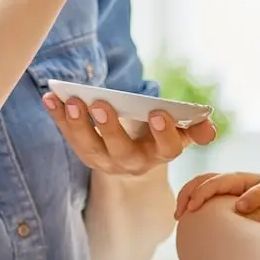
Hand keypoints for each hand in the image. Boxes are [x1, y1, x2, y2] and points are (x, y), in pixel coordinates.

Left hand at [42, 93, 215, 176]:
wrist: (134, 152)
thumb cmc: (157, 132)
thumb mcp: (178, 131)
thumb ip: (192, 128)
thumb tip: (209, 129)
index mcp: (159, 154)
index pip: (166, 149)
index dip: (164, 133)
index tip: (157, 112)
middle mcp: (131, 162)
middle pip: (120, 150)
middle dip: (110, 128)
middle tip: (101, 103)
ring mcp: (105, 161)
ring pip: (89, 148)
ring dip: (77, 124)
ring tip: (71, 100)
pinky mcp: (84, 152)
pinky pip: (69, 136)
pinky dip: (58, 116)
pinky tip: (50, 96)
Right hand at [174, 171, 259, 218]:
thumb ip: (257, 197)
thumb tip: (239, 206)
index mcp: (236, 179)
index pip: (212, 182)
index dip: (200, 194)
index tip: (191, 210)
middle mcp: (226, 180)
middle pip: (199, 180)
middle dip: (186, 194)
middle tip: (178, 215)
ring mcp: (223, 187)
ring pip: (198, 186)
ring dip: (186, 198)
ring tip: (179, 217)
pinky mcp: (222, 195)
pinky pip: (203, 195)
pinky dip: (192, 203)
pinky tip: (190, 219)